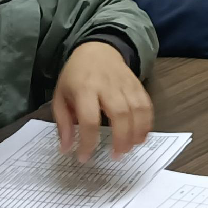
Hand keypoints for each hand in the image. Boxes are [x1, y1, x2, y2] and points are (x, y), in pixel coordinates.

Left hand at [54, 42, 152, 162]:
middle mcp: (107, 85)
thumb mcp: (60, 97)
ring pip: (137, 109)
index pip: (89, 118)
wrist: (97, 49)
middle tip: (116, 156)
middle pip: (119, 113)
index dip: (88, 141)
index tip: (85, 157)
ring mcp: (125, 84)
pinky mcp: (137, 84)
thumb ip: (63, 123)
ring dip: (136, 133)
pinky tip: (141, 136)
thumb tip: (66, 149)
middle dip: (120, 138)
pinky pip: (147, 104)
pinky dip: (147, 122)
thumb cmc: (76, 77)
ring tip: (129, 149)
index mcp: (84, 89)